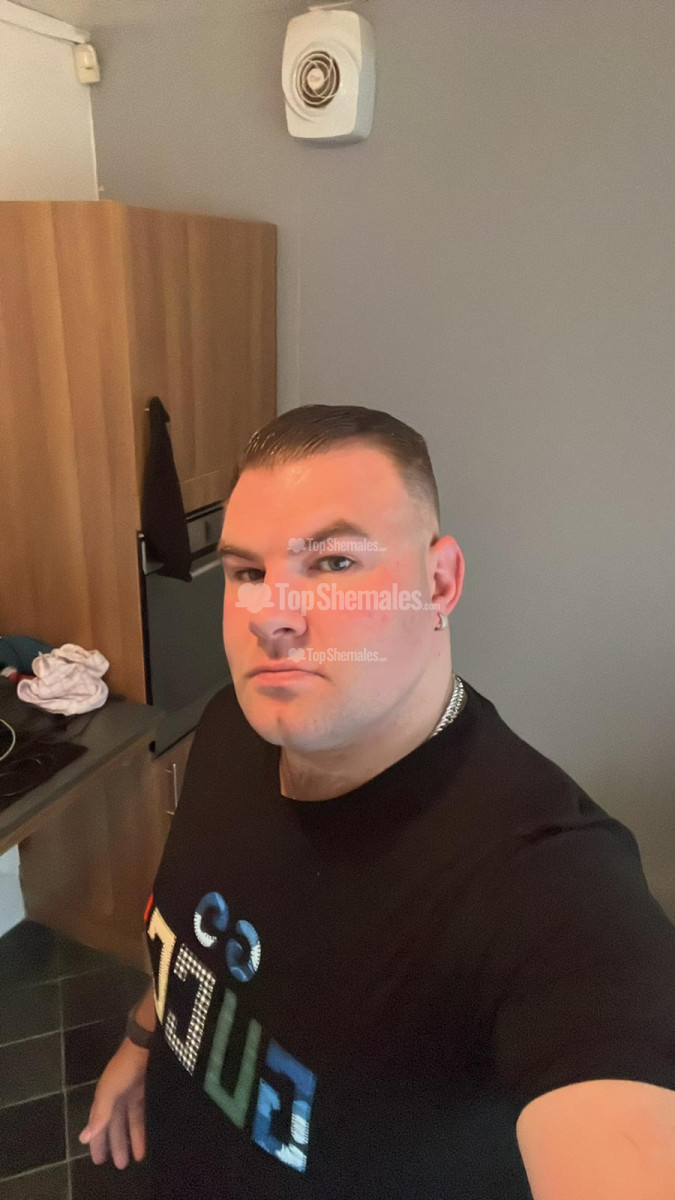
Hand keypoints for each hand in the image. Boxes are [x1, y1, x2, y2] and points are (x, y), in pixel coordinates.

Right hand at [78, 1038, 149, 1168]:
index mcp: (103, 1098)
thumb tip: (84, 1138)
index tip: (98, 1160)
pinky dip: (142, 1128)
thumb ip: (99, 1114)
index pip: (98, 1125)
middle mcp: (116, 1098)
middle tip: (119, 1166)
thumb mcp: (109, 1091)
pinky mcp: (146, 1091)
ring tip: (136, 1159)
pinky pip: (141, 1115)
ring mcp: (131, 1094)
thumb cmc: (124, 1068)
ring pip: (129, 1122)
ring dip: (131, 1139)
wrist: (146, 1044)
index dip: (97, 1141)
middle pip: (114, 1126)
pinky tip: (146, 1140)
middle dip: (116, 1145)